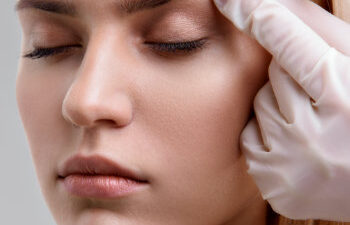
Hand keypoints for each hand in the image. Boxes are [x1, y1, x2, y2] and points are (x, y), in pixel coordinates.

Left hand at [214, 0, 349, 220]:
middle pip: (272, 74)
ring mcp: (288, 160)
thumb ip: (322, 36)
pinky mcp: (272, 182)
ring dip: (281, 108)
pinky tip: (296, 148)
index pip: (284, 37)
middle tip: (323, 102)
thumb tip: (274, 6)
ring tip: (314, 128)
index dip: (254, 11)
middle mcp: (313, 130)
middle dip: (292, 79)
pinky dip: (268, 136)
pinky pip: (250, 137)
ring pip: (260, 105)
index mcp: (344, 93)